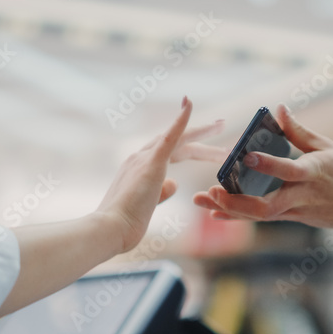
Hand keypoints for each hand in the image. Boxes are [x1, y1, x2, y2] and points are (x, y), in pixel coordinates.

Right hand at [96, 97, 223, 253]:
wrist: (110, 229)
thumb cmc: (125, 224)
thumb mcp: (148, 205)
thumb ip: (160, 192)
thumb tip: (174, 183)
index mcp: (138, 169)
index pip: (167, 151)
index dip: (186, 145)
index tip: (201, 144)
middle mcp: (139, 158)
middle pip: (177, 143)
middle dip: (201, 138)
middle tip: (221, 127)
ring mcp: (144, 159)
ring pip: (179, 138)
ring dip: (202, 131)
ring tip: (222, 124)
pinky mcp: (151, 163)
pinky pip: (169, 136)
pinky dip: (180, 119)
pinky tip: (188, 104)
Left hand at [193, 104, 332, 231]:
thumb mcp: (327, 147)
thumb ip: (299, 131)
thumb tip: (278, 109)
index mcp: (314, 173)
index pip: (288, 170)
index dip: (267, 165)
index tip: (246, 156)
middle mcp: (303, 196)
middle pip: (266, 207)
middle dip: (236, 202)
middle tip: (212, 190)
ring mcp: (297, 212)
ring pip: (260, 216)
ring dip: (229, 209)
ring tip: (202, 200)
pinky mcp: (293, 218)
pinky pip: (262, 219)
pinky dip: (238, 216)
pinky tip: (215, 213)